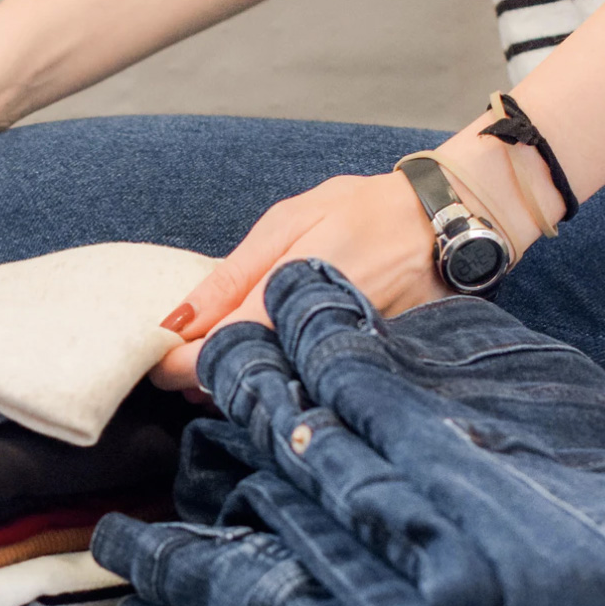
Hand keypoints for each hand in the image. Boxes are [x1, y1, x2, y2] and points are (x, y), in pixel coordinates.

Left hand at [148, 171, 449, 390]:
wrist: (448, 222)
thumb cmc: (364, 211)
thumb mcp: (287, 223)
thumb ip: (230, 276)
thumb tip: (177, 321)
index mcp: (283, 299)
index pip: (210, 357)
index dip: (173, 366)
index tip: (156, 359)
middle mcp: (310, 340)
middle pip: (237, 387)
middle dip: (202, 379)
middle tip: (188, 356)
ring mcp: (336, 362)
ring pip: (270, 394)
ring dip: (240, 381)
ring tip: (230, 352)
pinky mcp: (358, 371)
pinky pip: (305, 388)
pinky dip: (280, 380)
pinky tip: (273, 359)